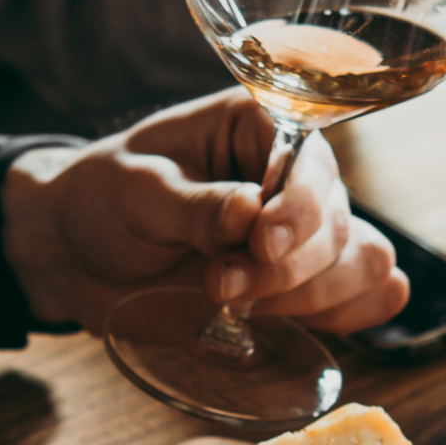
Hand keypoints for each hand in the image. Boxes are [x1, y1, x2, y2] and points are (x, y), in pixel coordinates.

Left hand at [2, 90, 408, 334]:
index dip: (301, 206)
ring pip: (364, 264)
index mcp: (261, 127)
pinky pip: (368, 297)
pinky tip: (288, 317)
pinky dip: (345, 316)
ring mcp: (311, 233)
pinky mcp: (309, 283)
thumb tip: (249, 212)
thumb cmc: (103, 200)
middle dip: (288, 268)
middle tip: (220, 285)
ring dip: (310, 297)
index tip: (263, 244)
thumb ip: (193, 205)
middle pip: (341, 224)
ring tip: (236, 303)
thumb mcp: (133, 189)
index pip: (313, 162)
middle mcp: (299, 176)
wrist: (78, 253)